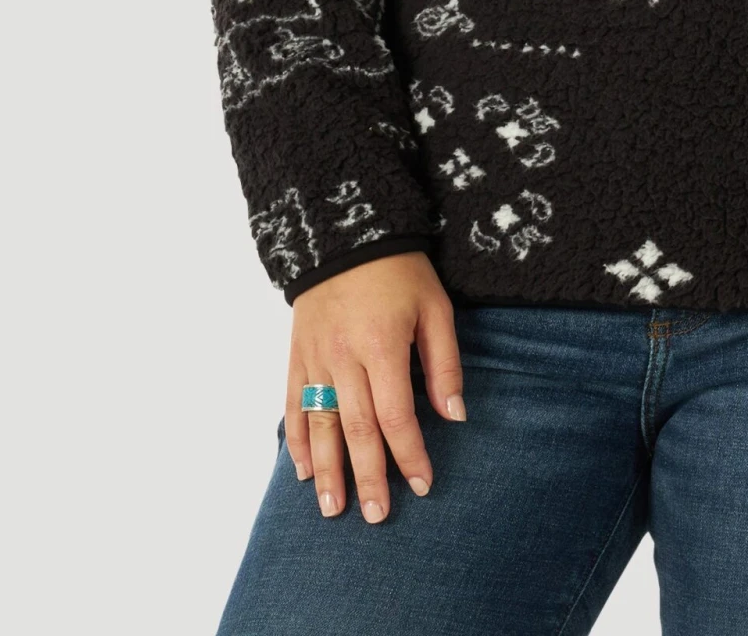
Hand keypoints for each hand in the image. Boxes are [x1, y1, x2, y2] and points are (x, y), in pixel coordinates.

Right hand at [287, 249, 463, 522]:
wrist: (346, 232)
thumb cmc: (400, 270)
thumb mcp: (435, 307)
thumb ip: (444, 364)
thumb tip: (454, 416)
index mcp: (383, 346)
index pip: (396, 415)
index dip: (409, 454)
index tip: (422, 484)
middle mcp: (344, 358)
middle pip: (356, 429)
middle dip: (368, 476)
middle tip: (377, 516)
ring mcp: (315, 358)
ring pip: (319, 424)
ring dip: (328, 470)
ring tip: (333, 508)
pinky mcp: (296, 354)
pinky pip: (293, 403)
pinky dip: (296, 439)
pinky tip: (303, 469)